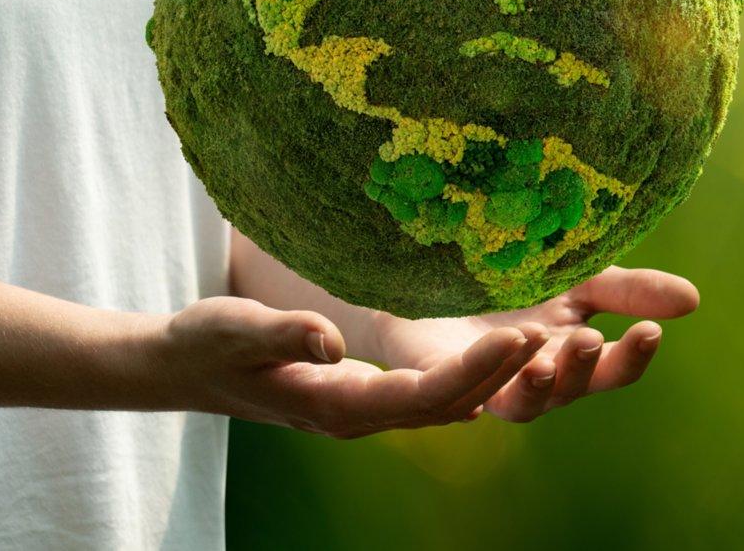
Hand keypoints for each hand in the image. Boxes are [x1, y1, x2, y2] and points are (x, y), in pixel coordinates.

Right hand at [152, 296, 546, 438]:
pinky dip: (472, 375)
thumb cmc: (205, 343)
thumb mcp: (236, 329)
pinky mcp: (365, 395)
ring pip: (446, 402)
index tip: (519, 338)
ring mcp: (365, 409)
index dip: (475, 370)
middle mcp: (361, 415)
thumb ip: (284, 333)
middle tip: (562, 335)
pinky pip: (431, 394)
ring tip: (553, 339)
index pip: (422, 395)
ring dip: (498, 377)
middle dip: (506, 374)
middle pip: (450, 404)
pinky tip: (508, 353)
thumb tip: (332, 339)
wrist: (181, 367)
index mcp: (338, 404)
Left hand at [367, 267, 698, 422]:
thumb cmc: (511, 278)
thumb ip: (629, 290)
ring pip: (517, 403)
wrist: (427, 271)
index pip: (611, 368)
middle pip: (568, 390)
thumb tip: (692, 301)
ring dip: (535, 384)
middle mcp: (533, 377)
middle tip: (590, 339)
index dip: (632, 357)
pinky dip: (482, 368)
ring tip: (543, 355)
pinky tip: (500, 341)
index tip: (651, 331)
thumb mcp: (578, 275)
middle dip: (582, 371)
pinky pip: (459, 385)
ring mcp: (485, 382)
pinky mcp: (436, 377)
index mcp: (570, 355)